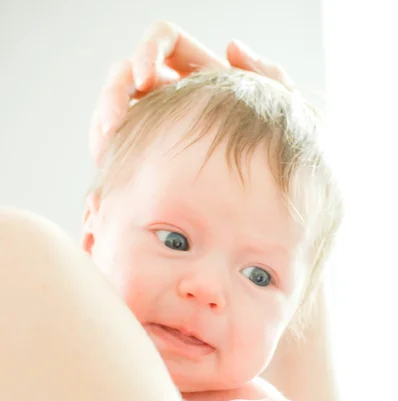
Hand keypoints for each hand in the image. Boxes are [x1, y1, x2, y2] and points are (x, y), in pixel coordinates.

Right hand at [89, 21, 294, 163]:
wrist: (270, 197)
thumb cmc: (280, 153)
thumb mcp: (285, 113)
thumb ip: (267, 75)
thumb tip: (230, 47)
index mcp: (200, 74)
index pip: (165, 42)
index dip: (149, 50)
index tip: (145, 78)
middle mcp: (172, 93)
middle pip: (129, 72)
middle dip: (115, 93)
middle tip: (114, 125)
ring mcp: (153, 122)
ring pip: (115, 107)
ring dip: (103, 121)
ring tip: (105, 150)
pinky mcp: (142, 151)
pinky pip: (115, 142)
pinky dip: (105, 149)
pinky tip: (108, 166)